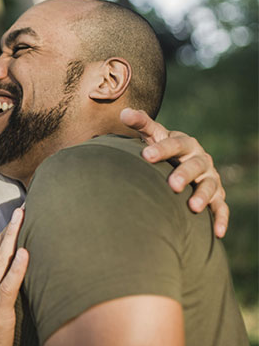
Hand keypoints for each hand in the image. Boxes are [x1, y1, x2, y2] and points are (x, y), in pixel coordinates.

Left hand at [121, 108, 228, 237]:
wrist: (180, 162)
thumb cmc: (162, 150)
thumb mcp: (153, 136)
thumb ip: (141, 124)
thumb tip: (124, 112)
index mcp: (184, 143)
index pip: (173, 143)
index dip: (161, 149)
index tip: (145, 156)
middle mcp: (200, 159)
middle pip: (195, 165)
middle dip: (184, 174)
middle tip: (172, 185)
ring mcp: (209, 177)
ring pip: (210, 185)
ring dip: (203, 196)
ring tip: (192, 207)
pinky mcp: (216, 196)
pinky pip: (221, 207)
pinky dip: (221, 218)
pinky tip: (216, 233)